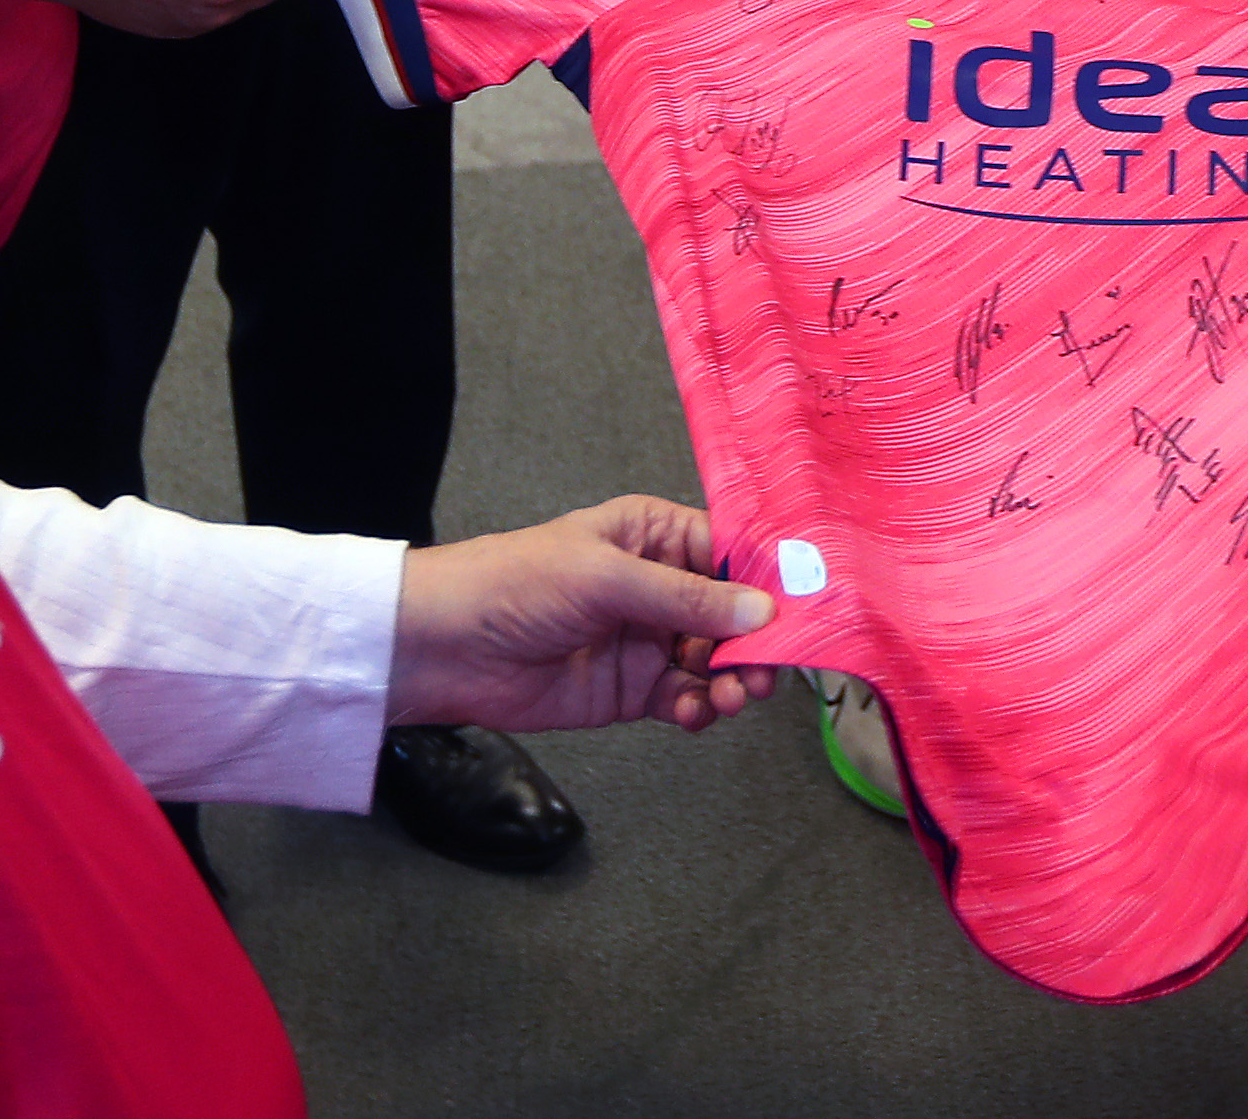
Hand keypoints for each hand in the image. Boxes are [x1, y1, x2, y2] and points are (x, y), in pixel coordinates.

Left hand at [385, 496, 778, 735]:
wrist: (444, 648)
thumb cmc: (513, 584)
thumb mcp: (605, 578)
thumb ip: (686, 598)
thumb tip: (761, 610)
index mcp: (654, 534)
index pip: (731, 553)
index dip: (768, 583)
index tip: (803, 613)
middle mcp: (658, 584)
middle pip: (733, 614)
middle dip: (756, 642)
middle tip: (765, 671)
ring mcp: (646, 638)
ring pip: (715, 660)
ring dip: (731, 680)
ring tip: (731, 697)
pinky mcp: (631, 689)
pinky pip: (685, 698)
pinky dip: (699, 708)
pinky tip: (695, 713)